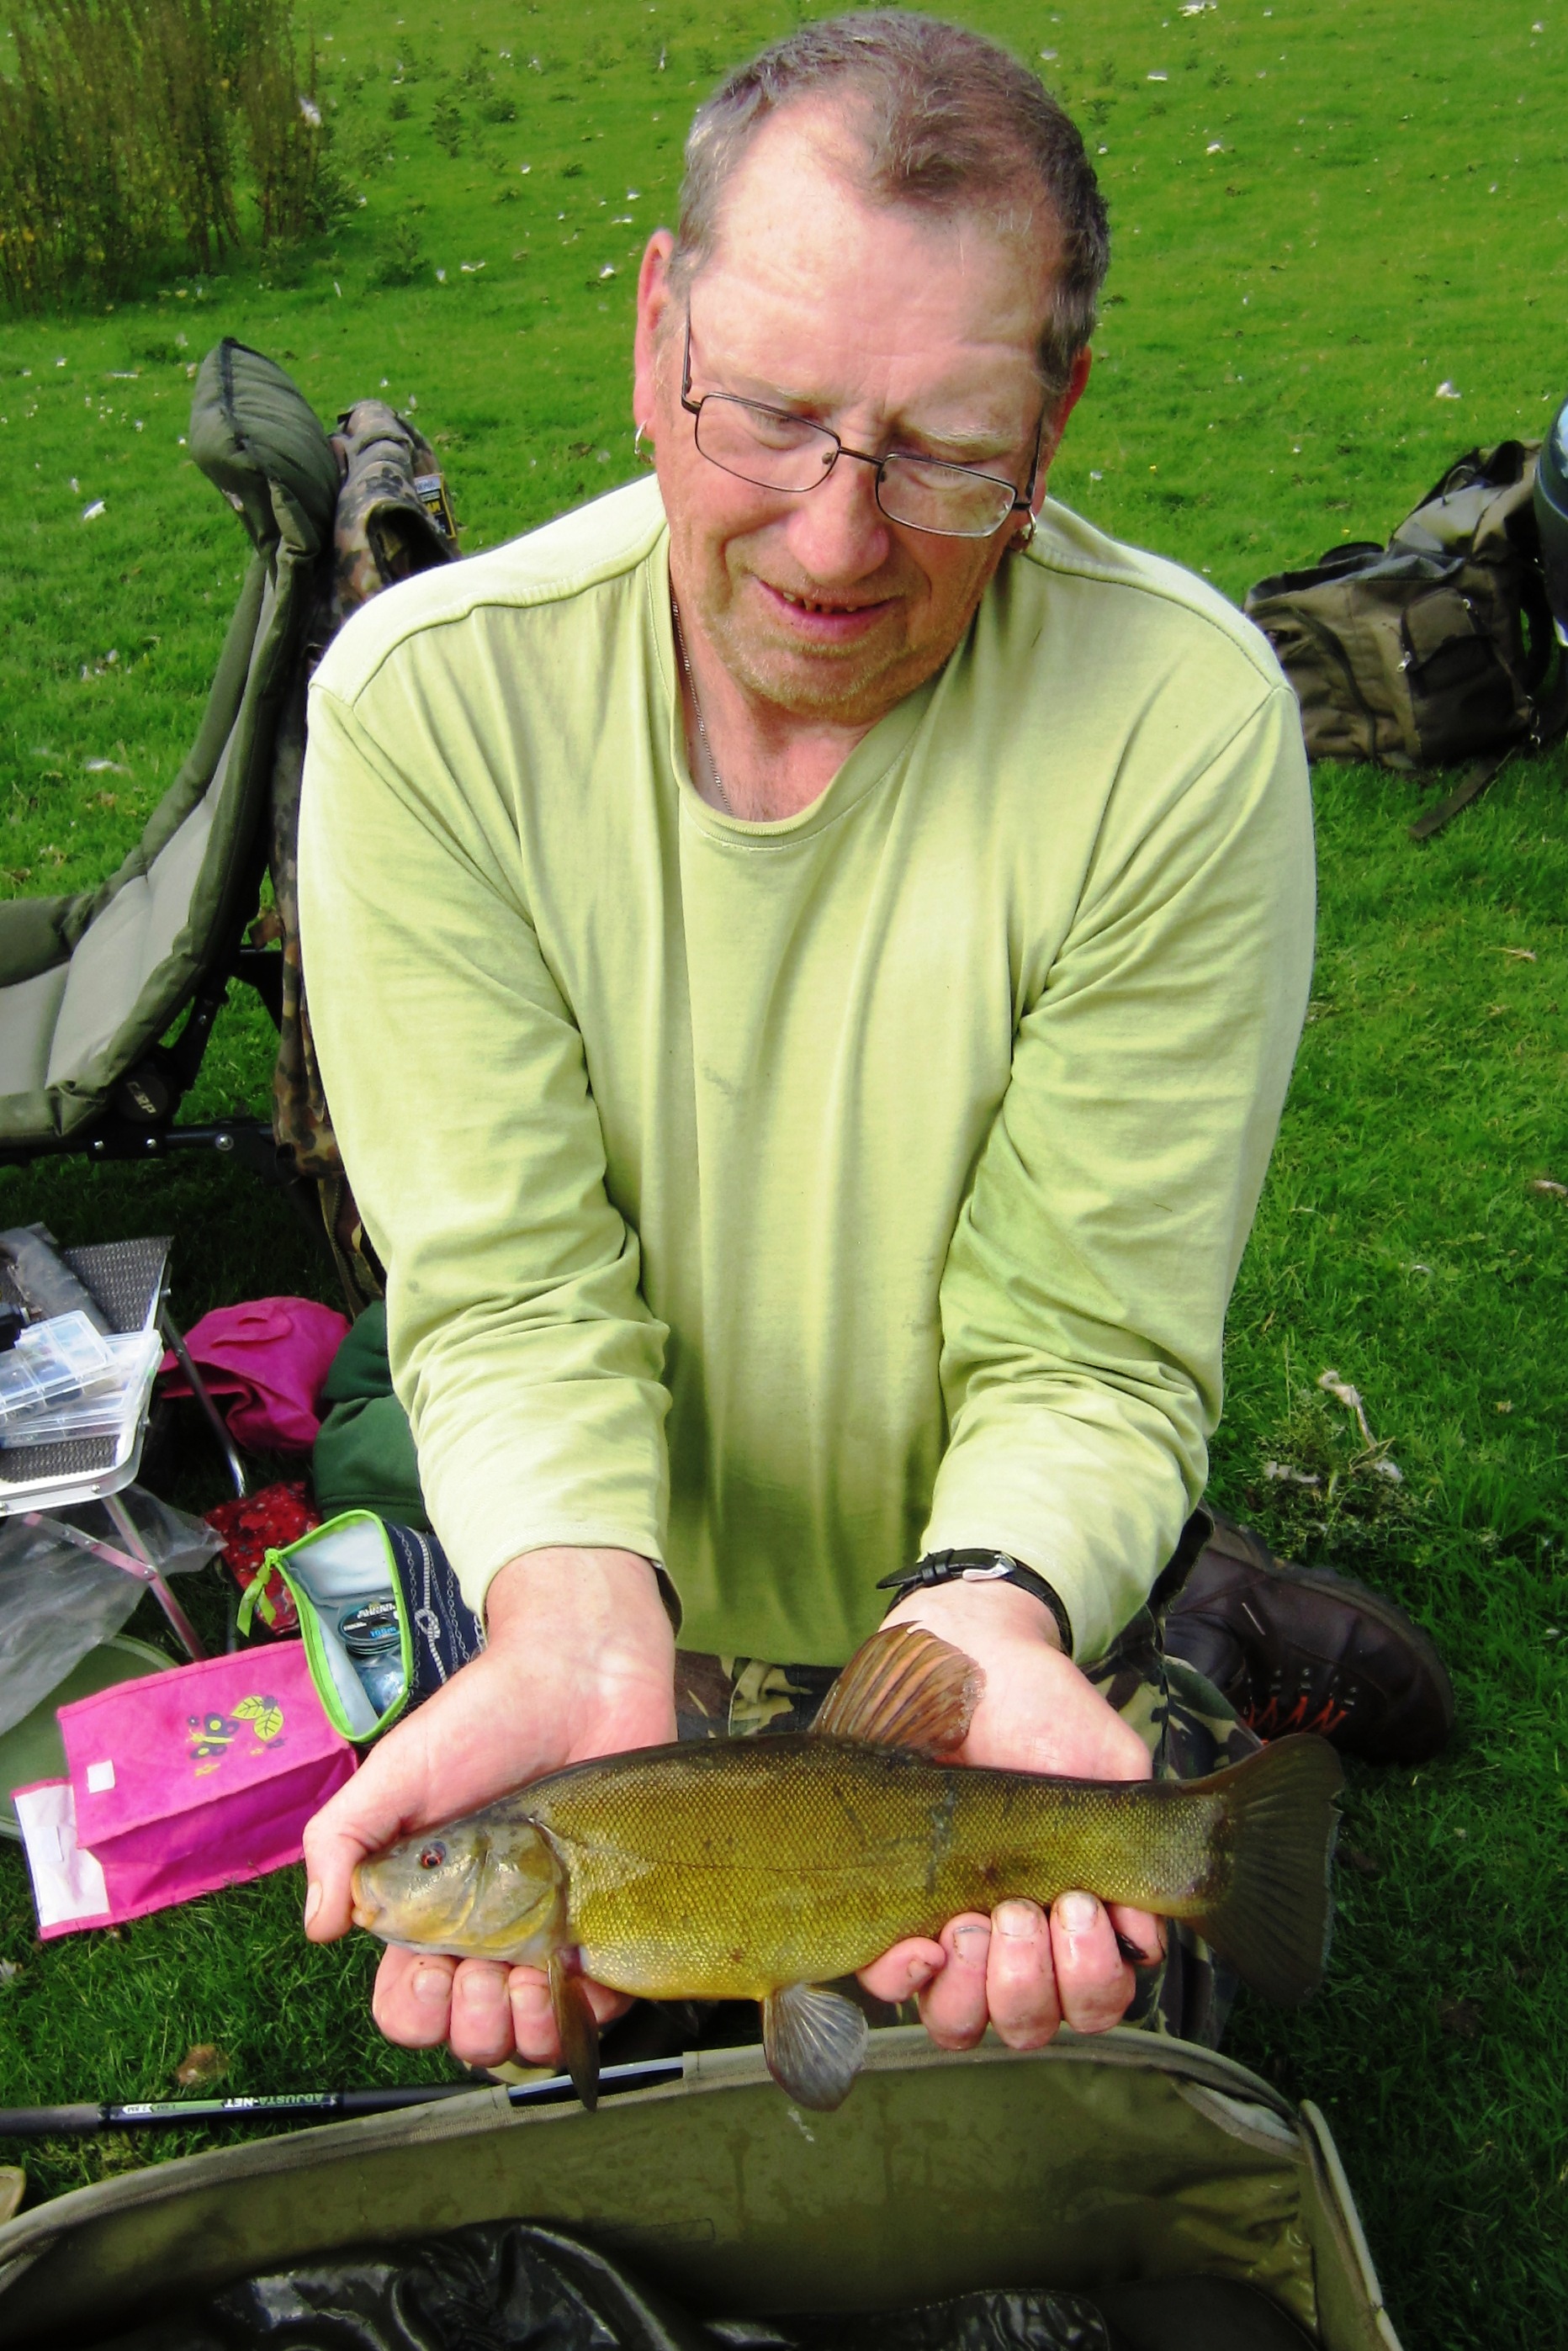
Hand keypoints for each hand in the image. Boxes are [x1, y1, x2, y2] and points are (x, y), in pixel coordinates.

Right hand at [301, 1546, 675, 2069]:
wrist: (580, 1672)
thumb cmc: (483, 1717)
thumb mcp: (397, 1769)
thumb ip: (342, 1839)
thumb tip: (318, 1927)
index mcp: (430, 1910)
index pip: (408, 2002)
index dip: (414, 2012)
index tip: (432, 1970)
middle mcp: (489, 1931)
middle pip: (470, 2033)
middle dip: (472, 2027)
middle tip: (485, 1973)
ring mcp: (552, 1928)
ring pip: (533, 2033)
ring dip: (527, 2032)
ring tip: (532, 1981)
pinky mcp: (611, 1916)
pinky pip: (604, 2002)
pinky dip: (591, 2009)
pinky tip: (581, 1972)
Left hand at [857, 1577, 1161, 2049]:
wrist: (974, 1658)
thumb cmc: (1047, 1715)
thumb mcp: (1109, 1775)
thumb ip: (1130, 1851)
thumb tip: (1141, 1940)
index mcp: (1072, 1919)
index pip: (1093, 2003)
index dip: (1091, 1980)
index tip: (1079, 1907)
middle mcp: (1012, 1941)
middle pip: (1032, 2024)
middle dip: (1036, 1980)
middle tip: (1025, 1909)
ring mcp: (947, 1929)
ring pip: (965, 2021)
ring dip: (980, 1985)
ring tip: (978, 1917)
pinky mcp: (884, 1911)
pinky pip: (890, 1985)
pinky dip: (908, 1977)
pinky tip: (923, 1940)